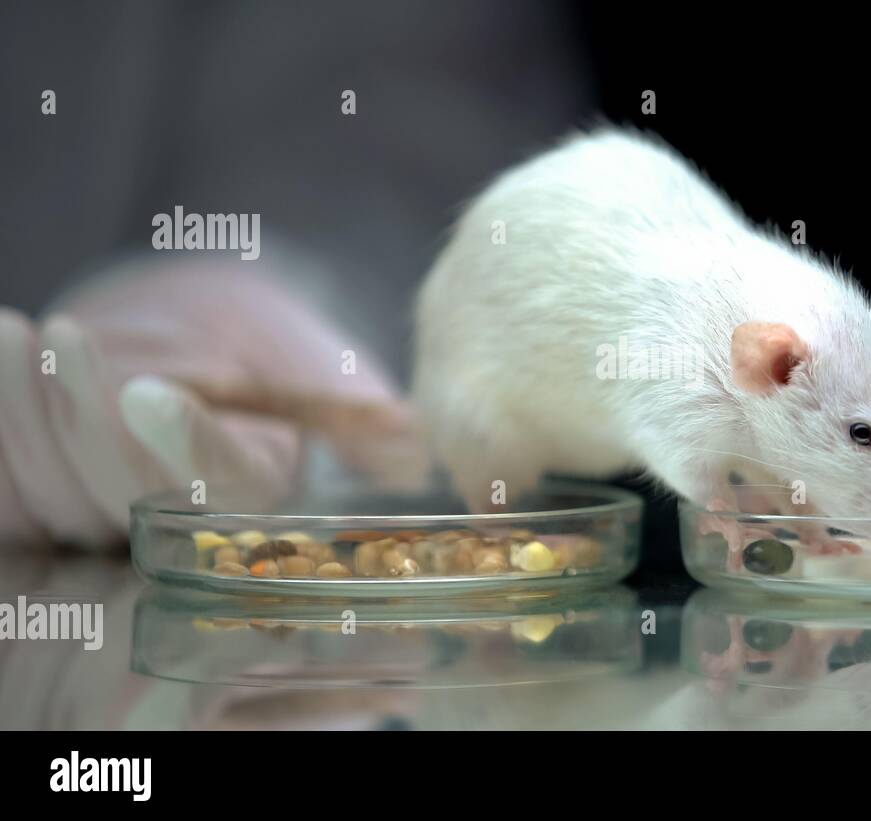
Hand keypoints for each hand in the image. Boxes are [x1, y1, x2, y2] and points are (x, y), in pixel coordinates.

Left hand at [0, 259, 428, 550]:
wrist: (204, 334)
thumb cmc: (273, 346)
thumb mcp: (321, 365)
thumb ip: (356, 409)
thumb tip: (412, 447)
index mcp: (262, 503)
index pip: (227, 491)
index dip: (187, 449)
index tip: (149, 392)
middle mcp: (182, 526)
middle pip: (126, 498)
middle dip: (84, 423)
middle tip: (63, 340)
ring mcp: (106, 515)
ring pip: (58, 494)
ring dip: (25, 415)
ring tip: (10, 334)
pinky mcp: (44, 495)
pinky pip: (8, 487)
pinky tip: (1, 356)